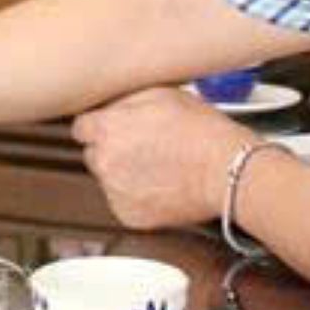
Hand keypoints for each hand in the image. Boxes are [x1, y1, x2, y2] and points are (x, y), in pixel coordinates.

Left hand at [71, 86, 251, 229]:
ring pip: (108, 179)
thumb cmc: (201, 131)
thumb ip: (124, 99)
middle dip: (112, 150)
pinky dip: (136, 197)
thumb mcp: (160, 93)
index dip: (101, 126)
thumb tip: (110, 103)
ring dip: (124, 173)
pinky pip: (123, 202)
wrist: (227, 170)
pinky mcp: (130, 216)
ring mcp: (115, 192)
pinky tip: (161, 185)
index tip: (115, 129)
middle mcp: (104, 162)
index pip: (82, 128)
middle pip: (95, 154)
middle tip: (144, 147)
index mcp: (106, 129)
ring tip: (159, 166)